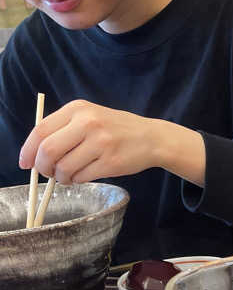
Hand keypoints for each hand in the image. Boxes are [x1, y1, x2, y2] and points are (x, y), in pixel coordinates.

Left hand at [18, 100, 205, 184]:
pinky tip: (81, 176)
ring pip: (64, 168)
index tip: (25, 163)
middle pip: (49, 151)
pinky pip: (82, 177)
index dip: (28, 150)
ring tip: (67, 176)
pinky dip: (76, 181)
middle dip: (42, 167)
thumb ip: (63, 129)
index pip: (41, 130)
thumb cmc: (115, 129)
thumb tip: (35, 154)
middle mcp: (88, 123)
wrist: (151, 138)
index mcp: (78, 109)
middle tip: (46, 173)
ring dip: (61, 177)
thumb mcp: (89, 117)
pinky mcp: (111, 163)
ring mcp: (101, 143)